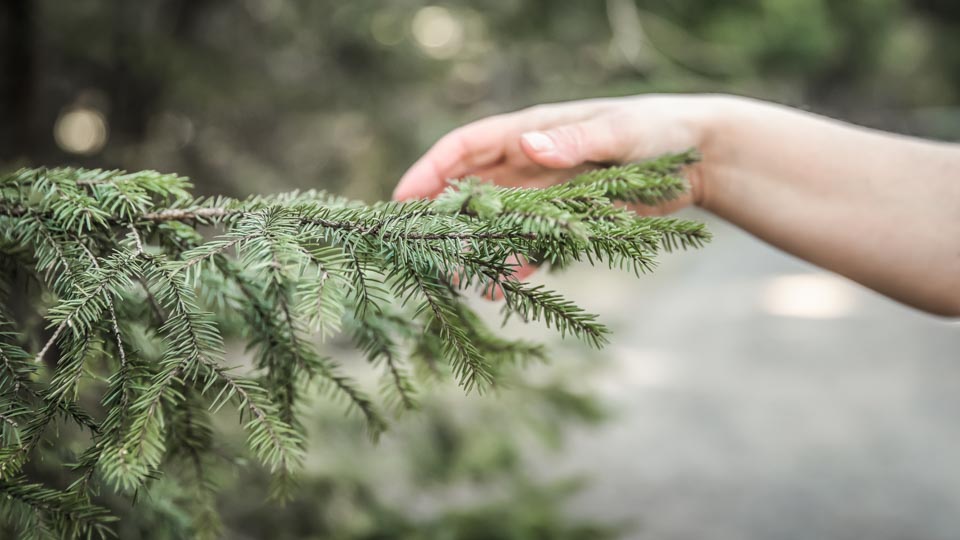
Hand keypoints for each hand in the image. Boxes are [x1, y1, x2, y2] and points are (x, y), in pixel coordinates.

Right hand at [392, 94, 725, 288]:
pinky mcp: (565, 221)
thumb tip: (527, 148)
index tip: (402, 199)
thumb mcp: (618, 132)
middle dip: (442, 217)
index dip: (430, 171)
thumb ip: (574, 141)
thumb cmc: (656, 129)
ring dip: (474, 248)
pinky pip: (529, 245)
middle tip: (419, 249)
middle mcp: (529, 163)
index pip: (465, 148)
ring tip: (458, 279)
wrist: (696, 157)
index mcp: (531, 132)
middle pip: (470, 189)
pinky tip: (501, 287)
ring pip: (495, 223)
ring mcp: (544, 194)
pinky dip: (513, 264)